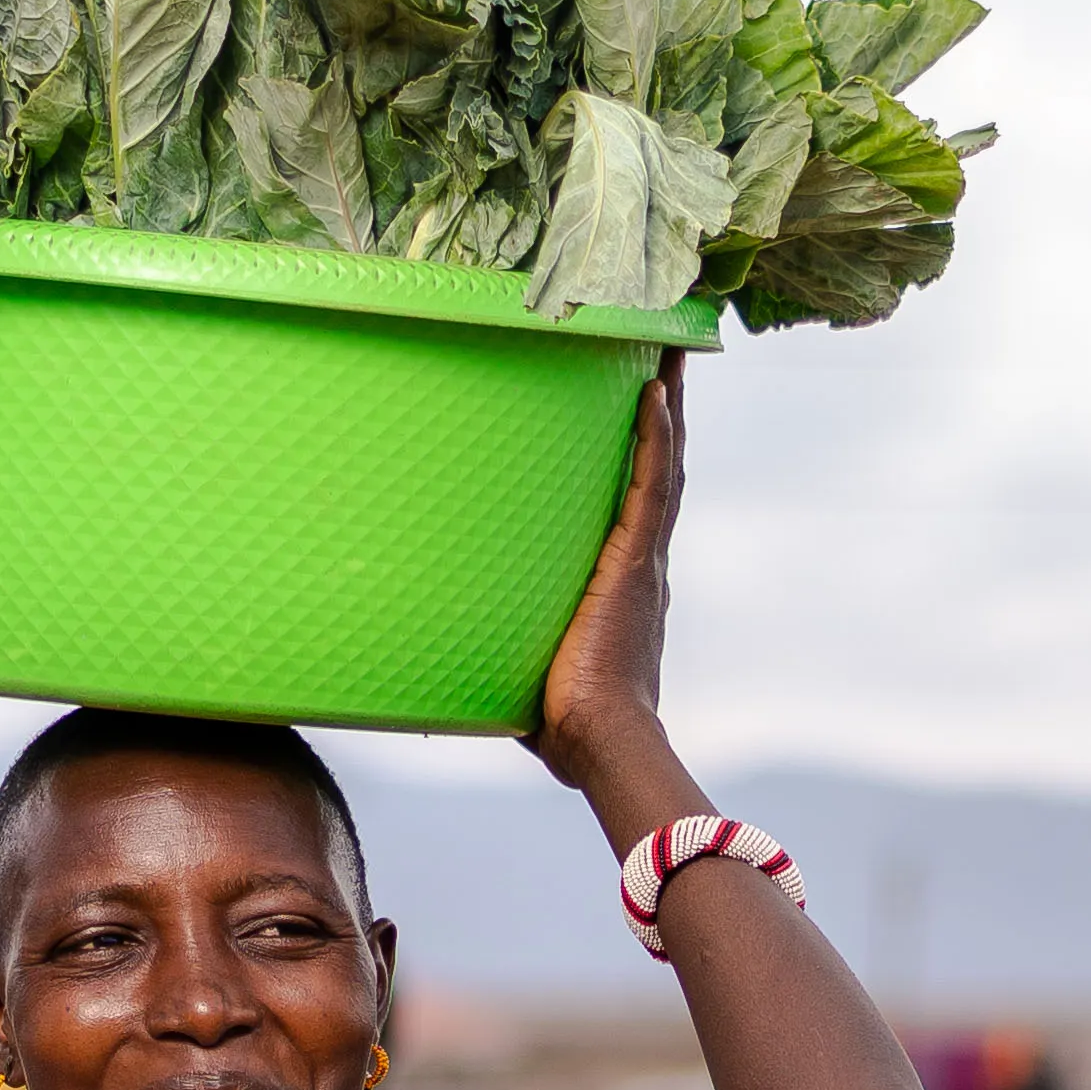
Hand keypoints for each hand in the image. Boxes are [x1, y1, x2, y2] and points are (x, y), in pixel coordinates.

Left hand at [527, 358, 684, 791]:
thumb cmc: (559, 721)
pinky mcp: (636, 562)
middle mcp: (642, 561)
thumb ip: (487, 644)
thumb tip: (421, 660)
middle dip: (663, 408)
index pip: (636, 498)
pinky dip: (655, 438)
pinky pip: (651, 487)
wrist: (598, 741)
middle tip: (665, 350)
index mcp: (623, 580)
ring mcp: (642, 558)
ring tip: (670, 348)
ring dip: (667, 404)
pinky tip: (655, 392)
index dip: (643, 450)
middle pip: (658, 466)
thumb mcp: (519, 664)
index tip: (644, 401)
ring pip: (662, 464)